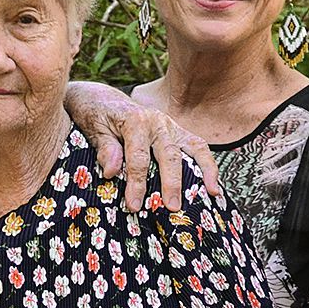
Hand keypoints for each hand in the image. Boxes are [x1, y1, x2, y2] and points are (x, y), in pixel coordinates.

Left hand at [64, 80, 221, 211]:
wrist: (102, 99)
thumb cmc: (97, 117)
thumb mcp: (94, 130)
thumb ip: (105, 149)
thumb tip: (113, 171)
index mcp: (135, 121)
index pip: (138, 157)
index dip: (136, 183)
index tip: (133, 205)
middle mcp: (157, 122)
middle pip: (169, 155)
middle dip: (171, 182)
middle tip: (171, 207)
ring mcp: (171, 126)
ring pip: (192, 148)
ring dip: (202, 172)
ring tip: (210, 194)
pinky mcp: (178, 132)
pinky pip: (198, 147)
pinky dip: (209, 165)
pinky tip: (214, 186)